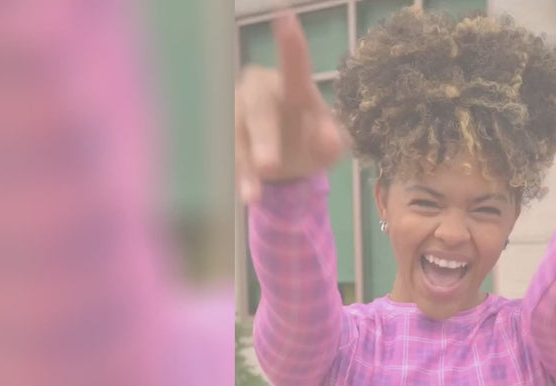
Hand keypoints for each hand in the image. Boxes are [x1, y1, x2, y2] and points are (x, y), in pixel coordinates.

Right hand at [234, 11, 346, 202]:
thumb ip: (332, 142)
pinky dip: (238, 176)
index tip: (286, 18)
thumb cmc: (311, 145)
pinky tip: (247, 195)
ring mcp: (237, 112)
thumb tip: (330, 140)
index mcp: (293, 89)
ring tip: (255, 196)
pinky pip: (227, 154)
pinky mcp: (223, 135)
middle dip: (264, 139)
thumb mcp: (329, 149)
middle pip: (259, 110)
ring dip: (246, 166)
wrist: (287, 167)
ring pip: (237, 136)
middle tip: (271, 166)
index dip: (291, 46)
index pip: (295, 67)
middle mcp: (260, 92)